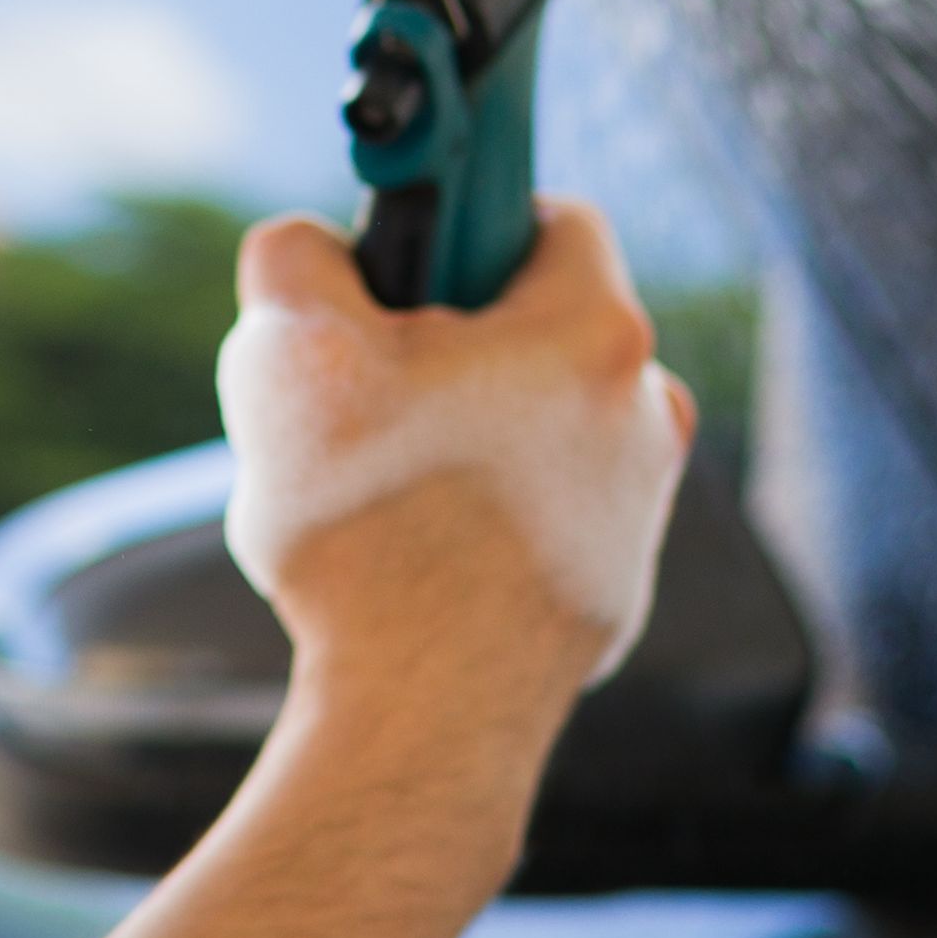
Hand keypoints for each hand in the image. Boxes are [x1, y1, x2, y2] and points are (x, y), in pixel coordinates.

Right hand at [215, 199, 695, 721]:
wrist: (424, 719)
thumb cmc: (370, 531)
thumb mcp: (288, 351)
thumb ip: (293, 256)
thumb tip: (307, 252)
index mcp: (595, 333)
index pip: (549, 217)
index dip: (466, 221)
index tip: (407, 265)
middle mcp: (648, 413)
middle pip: (541, 330)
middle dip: (452, 346)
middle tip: (368, 390)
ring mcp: (642, 509)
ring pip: (539, 426)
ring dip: (467, 436)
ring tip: (382, 491)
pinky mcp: (614, 589)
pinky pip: (541, 512)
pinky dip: (483, 518)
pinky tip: (414, 559)